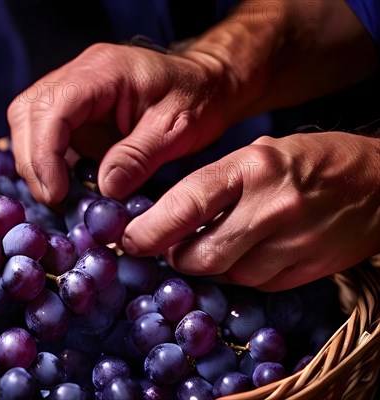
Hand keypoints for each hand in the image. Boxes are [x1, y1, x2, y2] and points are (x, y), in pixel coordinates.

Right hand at [7, 42, 238, 205]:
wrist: (207, 82)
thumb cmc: (198, 98)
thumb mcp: (177, 129)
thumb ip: (139, 157)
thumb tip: (104, 191)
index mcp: (104, 71)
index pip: (54, 107)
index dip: (45, 153)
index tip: (55, 194)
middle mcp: (80, 73)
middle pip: (28, 111)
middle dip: (33, 160)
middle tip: (54, 200)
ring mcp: (74, 87)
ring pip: (28, 119)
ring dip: (34, 160)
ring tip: (57, 195)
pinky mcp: (75, 107)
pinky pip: (43, 129)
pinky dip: (45, 157)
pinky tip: (61, 182)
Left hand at [122, 132, 379, 290]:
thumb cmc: (311, 161)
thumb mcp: (259, 153)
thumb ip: (215, 184)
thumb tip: (167, 217)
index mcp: (251, 168)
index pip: (186, 204)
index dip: (150, 229)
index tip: (129, 239)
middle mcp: (270, 207)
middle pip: (200, 255)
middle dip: (175, 257)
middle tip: (171, 248)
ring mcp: (292, 242)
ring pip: (226, 275)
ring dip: (209, 266)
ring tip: (218, 242)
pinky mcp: (307, 270)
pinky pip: (255, 285)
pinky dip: (241, 274)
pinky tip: (250, 252)